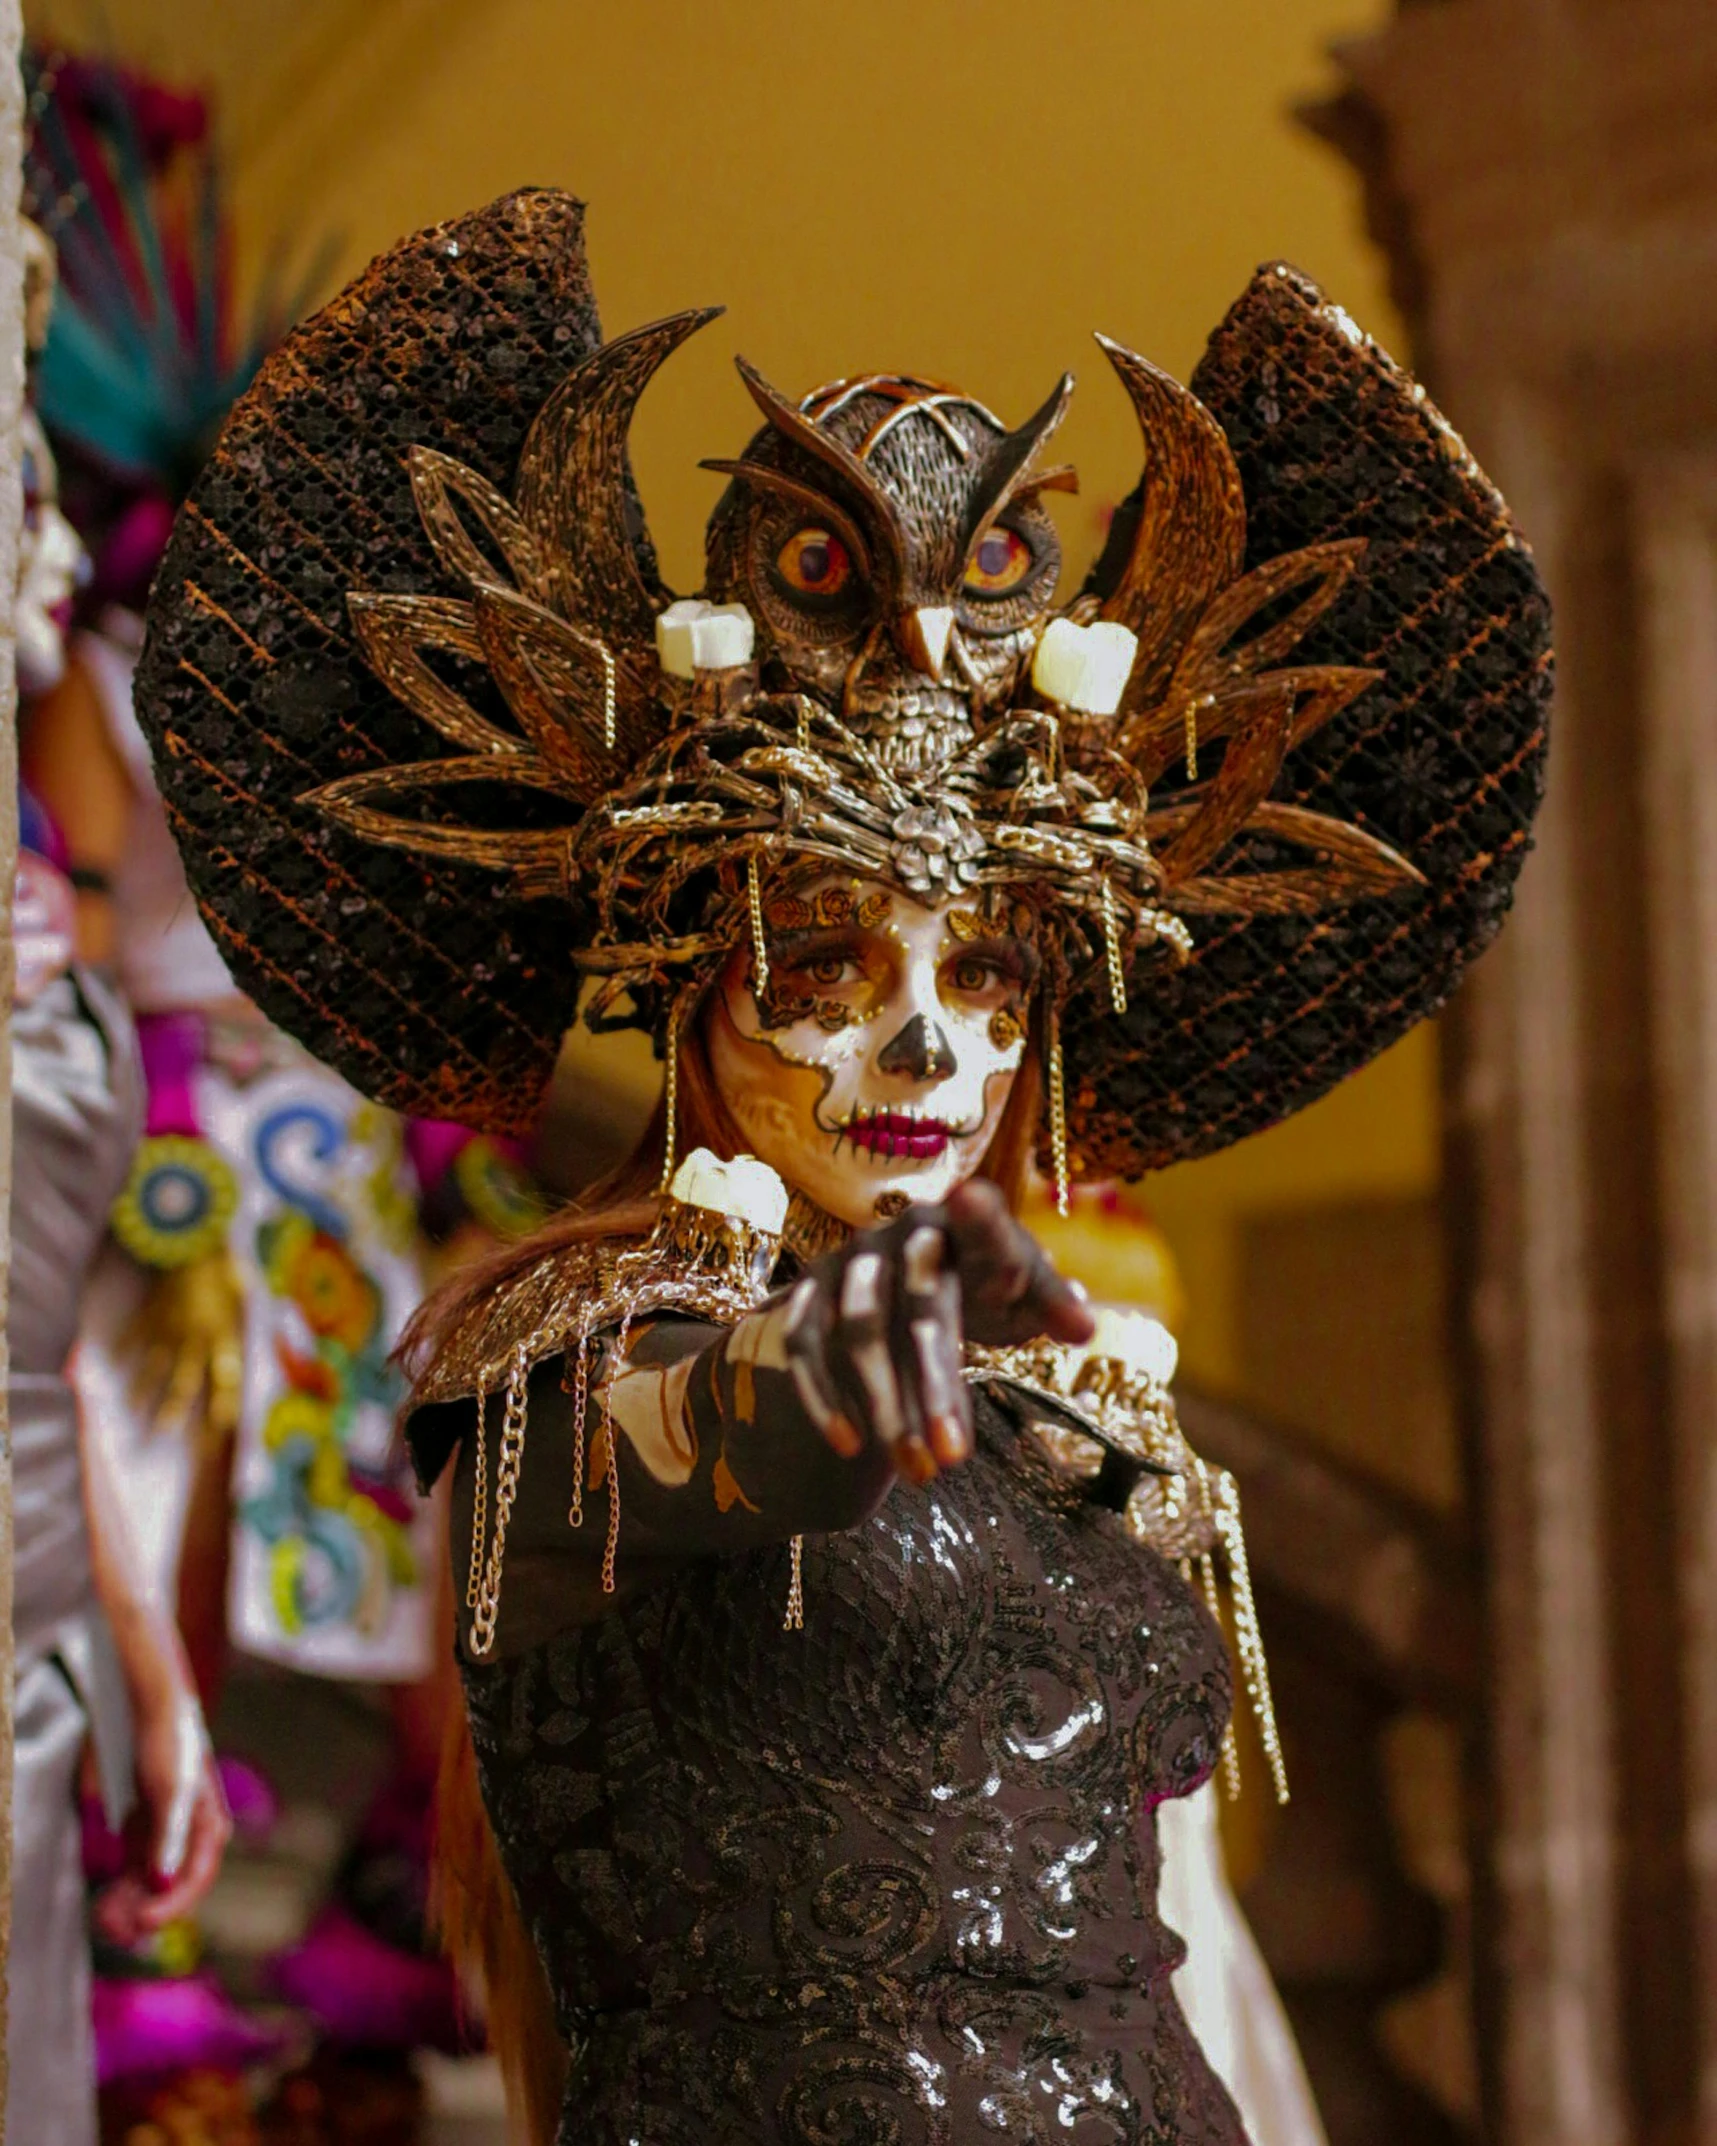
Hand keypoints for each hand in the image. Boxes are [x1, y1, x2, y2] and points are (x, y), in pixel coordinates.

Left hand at [94, 1677, 231, 1945]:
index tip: (141, 1925)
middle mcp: (193, 1837)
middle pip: (171, 1888)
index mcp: (209, 1829)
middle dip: (143, 1910)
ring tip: (101, 1919)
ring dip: (129, 1904)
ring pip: (151, 1884)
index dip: (170, 1907)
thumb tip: (164, 1884)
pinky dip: (122, 1889)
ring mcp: (168, 1836)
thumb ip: (167, 1840)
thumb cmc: (169, 1747)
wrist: (153, 1710)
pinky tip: (104, 1903)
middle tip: (113, 1929)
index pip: (194, 1880)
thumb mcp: (168, 1794)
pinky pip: (137, 1871)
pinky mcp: (147, 1832)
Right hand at [117, 1249, 244, 1441]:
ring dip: (143, 1391)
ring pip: (153, 1368)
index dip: (226, 1402)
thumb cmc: (224, 1268)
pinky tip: (114, 1367)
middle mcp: (194, 1338)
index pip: (226, 1377)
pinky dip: (123, 1351)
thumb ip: (243, 1324)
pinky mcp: (149, 1315)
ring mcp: (168, 1329)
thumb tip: (256, 1343)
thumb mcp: (244, 1296)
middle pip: (183, 1382)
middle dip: (174, 1410)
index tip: (223, 1426)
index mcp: (222, 1335)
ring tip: (134, 1410)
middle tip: (165, 1433)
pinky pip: (133, 1338)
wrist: (193, 1240)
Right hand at [783, 1179, 1093, 1482]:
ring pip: (859, 1333)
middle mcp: (903, 1232)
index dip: (981, 1217)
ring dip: (886, 1406)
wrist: (906, 1275)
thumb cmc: (984, 1284)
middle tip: (956, 1458)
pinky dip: (823, 1396)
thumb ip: (1052, 1305)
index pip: (982, 1227)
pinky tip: (850, 1447)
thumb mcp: (1023, 1293)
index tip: (973, 1201)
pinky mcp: (810, 1289)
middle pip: (920, 1306)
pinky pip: (804, 1343)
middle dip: (935, 1385)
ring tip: (918, 1471)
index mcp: (968, 1225)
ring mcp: (851, 1258)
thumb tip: (1085, 1327)